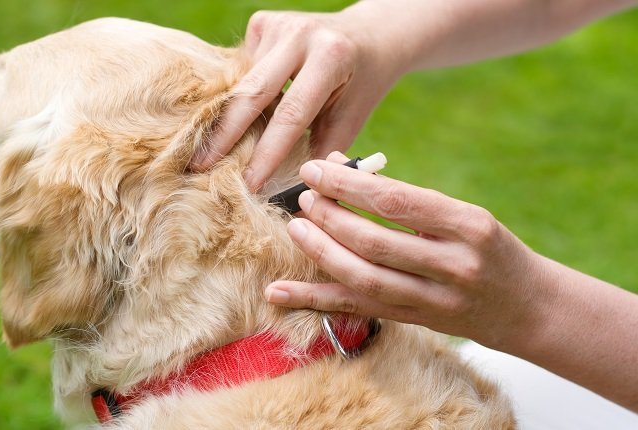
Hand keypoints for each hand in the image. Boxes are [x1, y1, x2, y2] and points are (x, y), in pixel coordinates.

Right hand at [191, 4, 402, 190]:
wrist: (368, 36)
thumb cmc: (360, 85)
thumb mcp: (352, 118)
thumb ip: (322, 152)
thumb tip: (293, 196)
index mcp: (330, 57)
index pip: (291, 114)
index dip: (267, 153)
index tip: (249, 184)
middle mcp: (300, 34)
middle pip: (252, 92)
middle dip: (225, 135)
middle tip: (200, 167)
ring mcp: (278, 24)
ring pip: (242, 82)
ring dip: (230, 117)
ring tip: (209, 151)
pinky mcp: (262, 22)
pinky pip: (242, 69)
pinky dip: (240, 95)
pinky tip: (241, 111)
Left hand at [264, 152, 552, 349]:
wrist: (527, 306)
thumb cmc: (487, 248)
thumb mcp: (463, 215)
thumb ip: (408, 200)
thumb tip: (341, 170)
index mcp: (468, 225)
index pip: (397, 201)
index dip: (349, 185)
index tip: (315, 169)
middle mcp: (454, 265)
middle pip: (376, 242)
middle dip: (331, 218)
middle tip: (304, 198)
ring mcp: (436, 300)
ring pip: (365, 279)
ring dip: (322, 254)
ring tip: (296, 229)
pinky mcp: (416, 322)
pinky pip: (358, 310)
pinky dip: (314, 300)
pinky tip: (278, 292)